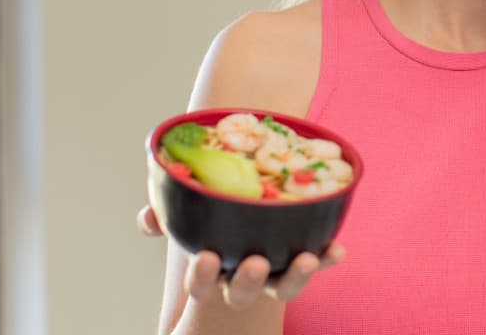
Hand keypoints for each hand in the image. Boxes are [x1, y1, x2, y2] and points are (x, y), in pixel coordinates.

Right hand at [137, 204, 344, 307]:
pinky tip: (337, 249)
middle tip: (255, 263)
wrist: (245, 192)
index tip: (205, 257)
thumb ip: (164, 213)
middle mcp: (242, 277)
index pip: (200, 285)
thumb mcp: (186, 210)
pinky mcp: (300, 258)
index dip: (201, 278)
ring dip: (296, 276)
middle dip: (249, 281)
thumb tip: (148, 218)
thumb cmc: (210, 210)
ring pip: (283, 285)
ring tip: (306, 259)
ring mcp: (274, 272)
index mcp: (211, 269)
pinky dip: (327, 257)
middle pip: (243, 292)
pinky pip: (316, 261)